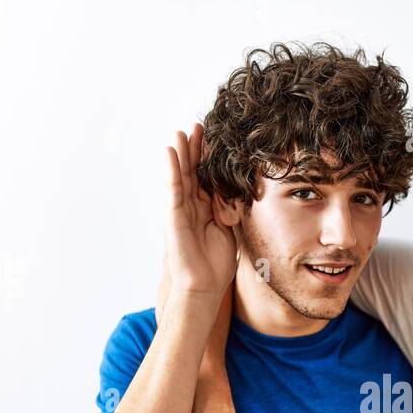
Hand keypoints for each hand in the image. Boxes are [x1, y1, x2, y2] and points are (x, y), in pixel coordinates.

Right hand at [164, 122, 236, 295]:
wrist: (203, 286)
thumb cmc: (216, 266)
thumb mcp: (229, 230)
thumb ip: (230, 211)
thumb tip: (241, 194)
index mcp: (206, 210)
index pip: (208, 178)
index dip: (211, 160)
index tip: (216, 140)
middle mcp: (191, 207)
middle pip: (193, 172)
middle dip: (196, 149)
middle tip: (199, 126)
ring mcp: (181, 210)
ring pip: (181, 175)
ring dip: (182, 152)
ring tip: (182, 130)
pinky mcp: (174, 215)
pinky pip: (173, 187)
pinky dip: (171, 168)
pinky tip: (171, 150)